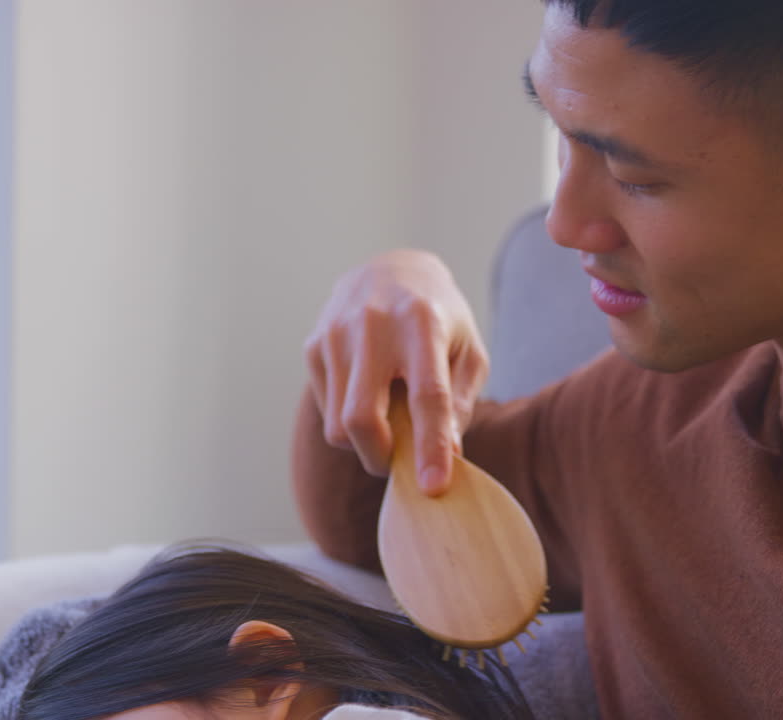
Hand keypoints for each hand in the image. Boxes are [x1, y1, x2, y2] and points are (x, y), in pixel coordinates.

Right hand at [303, 249, 488, 495]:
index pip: (427, 397)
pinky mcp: (314, 344)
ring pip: (338, 424)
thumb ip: (460, 401)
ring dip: (364, 443)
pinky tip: (368, 396)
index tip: (433, 486)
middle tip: (399, 464)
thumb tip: (446, 453)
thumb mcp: (468, 350)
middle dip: (380, 457)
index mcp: (423, 323)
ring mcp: (336, 333)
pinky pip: (327, 409)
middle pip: (362, 419)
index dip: (431, 446)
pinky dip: (347, 420)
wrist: (391, 269)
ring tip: (387, 424)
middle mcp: (373, 324)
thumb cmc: (439, 318)